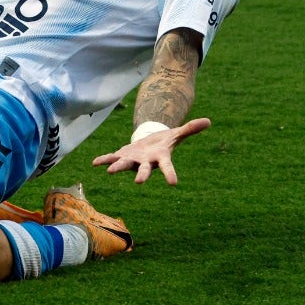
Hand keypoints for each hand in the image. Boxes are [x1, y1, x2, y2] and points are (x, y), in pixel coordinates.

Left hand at [92, 118, 210, 184]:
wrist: (150, 144)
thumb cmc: (165, 141)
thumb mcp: (178, 133)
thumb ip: (191, 128)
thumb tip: (209, 121)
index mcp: (160, 158)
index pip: (167, 167)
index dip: (170, 174)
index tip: (173, 183)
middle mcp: (146, 162)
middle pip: (145, 170)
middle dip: (142, 175)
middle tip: (139, 182)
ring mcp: (133, 160)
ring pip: (125, 165)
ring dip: (117, 167)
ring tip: (110, 171)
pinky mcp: (123, 155)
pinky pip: (112, 158)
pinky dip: (104, 160)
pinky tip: (95, 163)